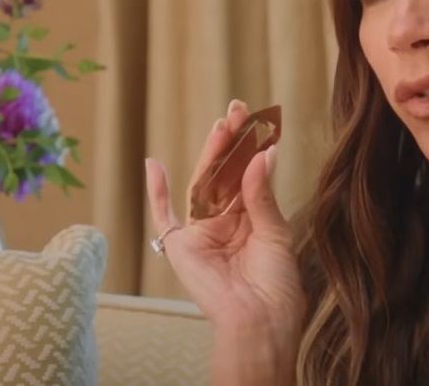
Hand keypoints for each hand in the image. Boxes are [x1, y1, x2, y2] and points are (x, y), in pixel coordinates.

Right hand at [145, 100, 305, 367]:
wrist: (258, 317)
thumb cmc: (275, 283)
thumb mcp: (275, 232)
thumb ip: (261, 193)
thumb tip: (263, 153)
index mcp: (253, 217)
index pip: (249, 173)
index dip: (252, 146)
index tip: (257, 117)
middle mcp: (226, 220)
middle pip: (226, 173)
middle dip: (232, 142)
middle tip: (238, 110)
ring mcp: (202, 230)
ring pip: (203, 184)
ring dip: (210, 155)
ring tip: (221, 127)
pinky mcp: (182, 244)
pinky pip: (163, 215)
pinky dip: (156, 192)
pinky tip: (153, 165)